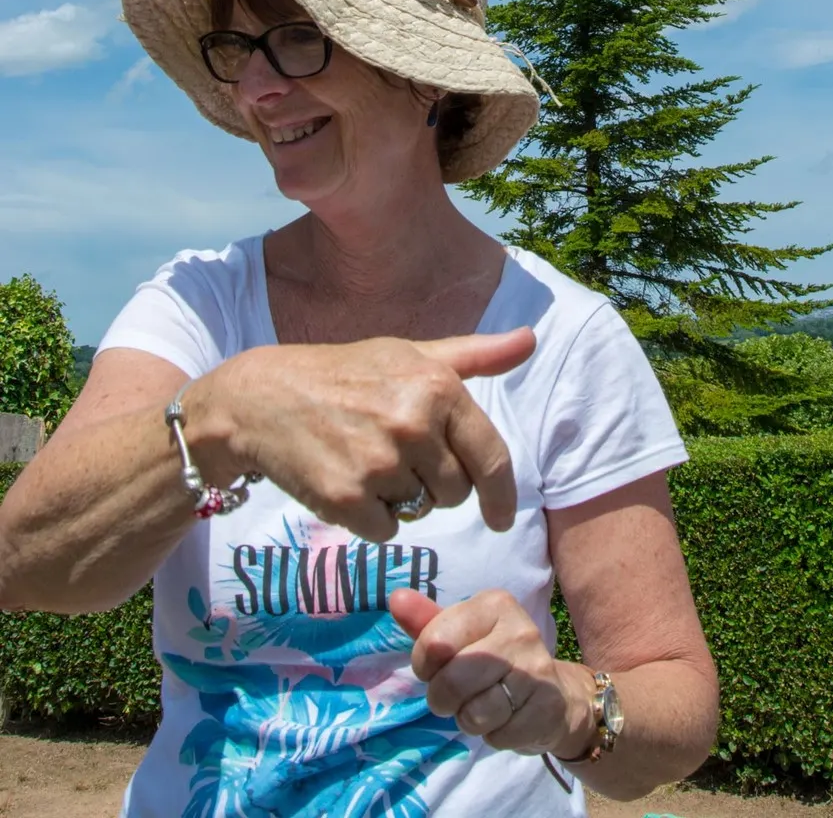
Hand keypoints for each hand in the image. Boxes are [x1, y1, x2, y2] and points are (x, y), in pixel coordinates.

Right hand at [191, 328, 534, 541]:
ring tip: (367, 459)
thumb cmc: (348, 373)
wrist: (264, 398)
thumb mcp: (412, 355)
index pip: (492, 458)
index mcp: (438, 387)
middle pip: (456, 492)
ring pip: (420, 511)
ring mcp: (380, 464)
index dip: (502, 495)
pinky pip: (386, 531)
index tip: (502, 517)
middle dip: (434, 483)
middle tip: (394, 452)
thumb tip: (531, 339)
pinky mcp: (348, 499)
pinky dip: (371, 518)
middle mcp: (414, 425)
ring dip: (401, 498)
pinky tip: (347, 480)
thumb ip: (476, 356)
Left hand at [391, 586, 593, 756]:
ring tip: (483, 705)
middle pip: (451, 681)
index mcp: (495, 604)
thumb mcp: (460, 635)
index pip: (435, 642)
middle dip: (442, 698)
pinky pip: (497, 735)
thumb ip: (426, 620)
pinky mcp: (546, 708)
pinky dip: (493, 735)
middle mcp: (519, 631)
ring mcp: (536, 670)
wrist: (553, 696)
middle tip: (456, 694)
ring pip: (474, 713)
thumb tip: (396, 599)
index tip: (438, 665)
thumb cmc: (494, 659)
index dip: (425, 665)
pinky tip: (506, 718)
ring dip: (468, 718)